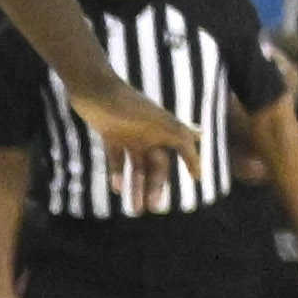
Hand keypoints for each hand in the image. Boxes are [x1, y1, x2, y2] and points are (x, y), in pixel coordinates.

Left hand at [68, 72, 203, 199]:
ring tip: (134, 208)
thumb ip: (180, 132)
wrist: (95, 89)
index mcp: (164, 128)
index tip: (197, 179)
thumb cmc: (129, 104)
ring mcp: (129, 136)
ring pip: (136, 167)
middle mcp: (149, 134)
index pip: (181, 150)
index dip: (190, 163)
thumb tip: (202, 137)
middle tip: (152, 208)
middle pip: (156, 165)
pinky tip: (116, 188)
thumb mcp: (160, 120)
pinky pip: (116, 159)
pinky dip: (117, 173)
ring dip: (135, 187)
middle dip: (155, 186)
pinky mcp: (110, 136)